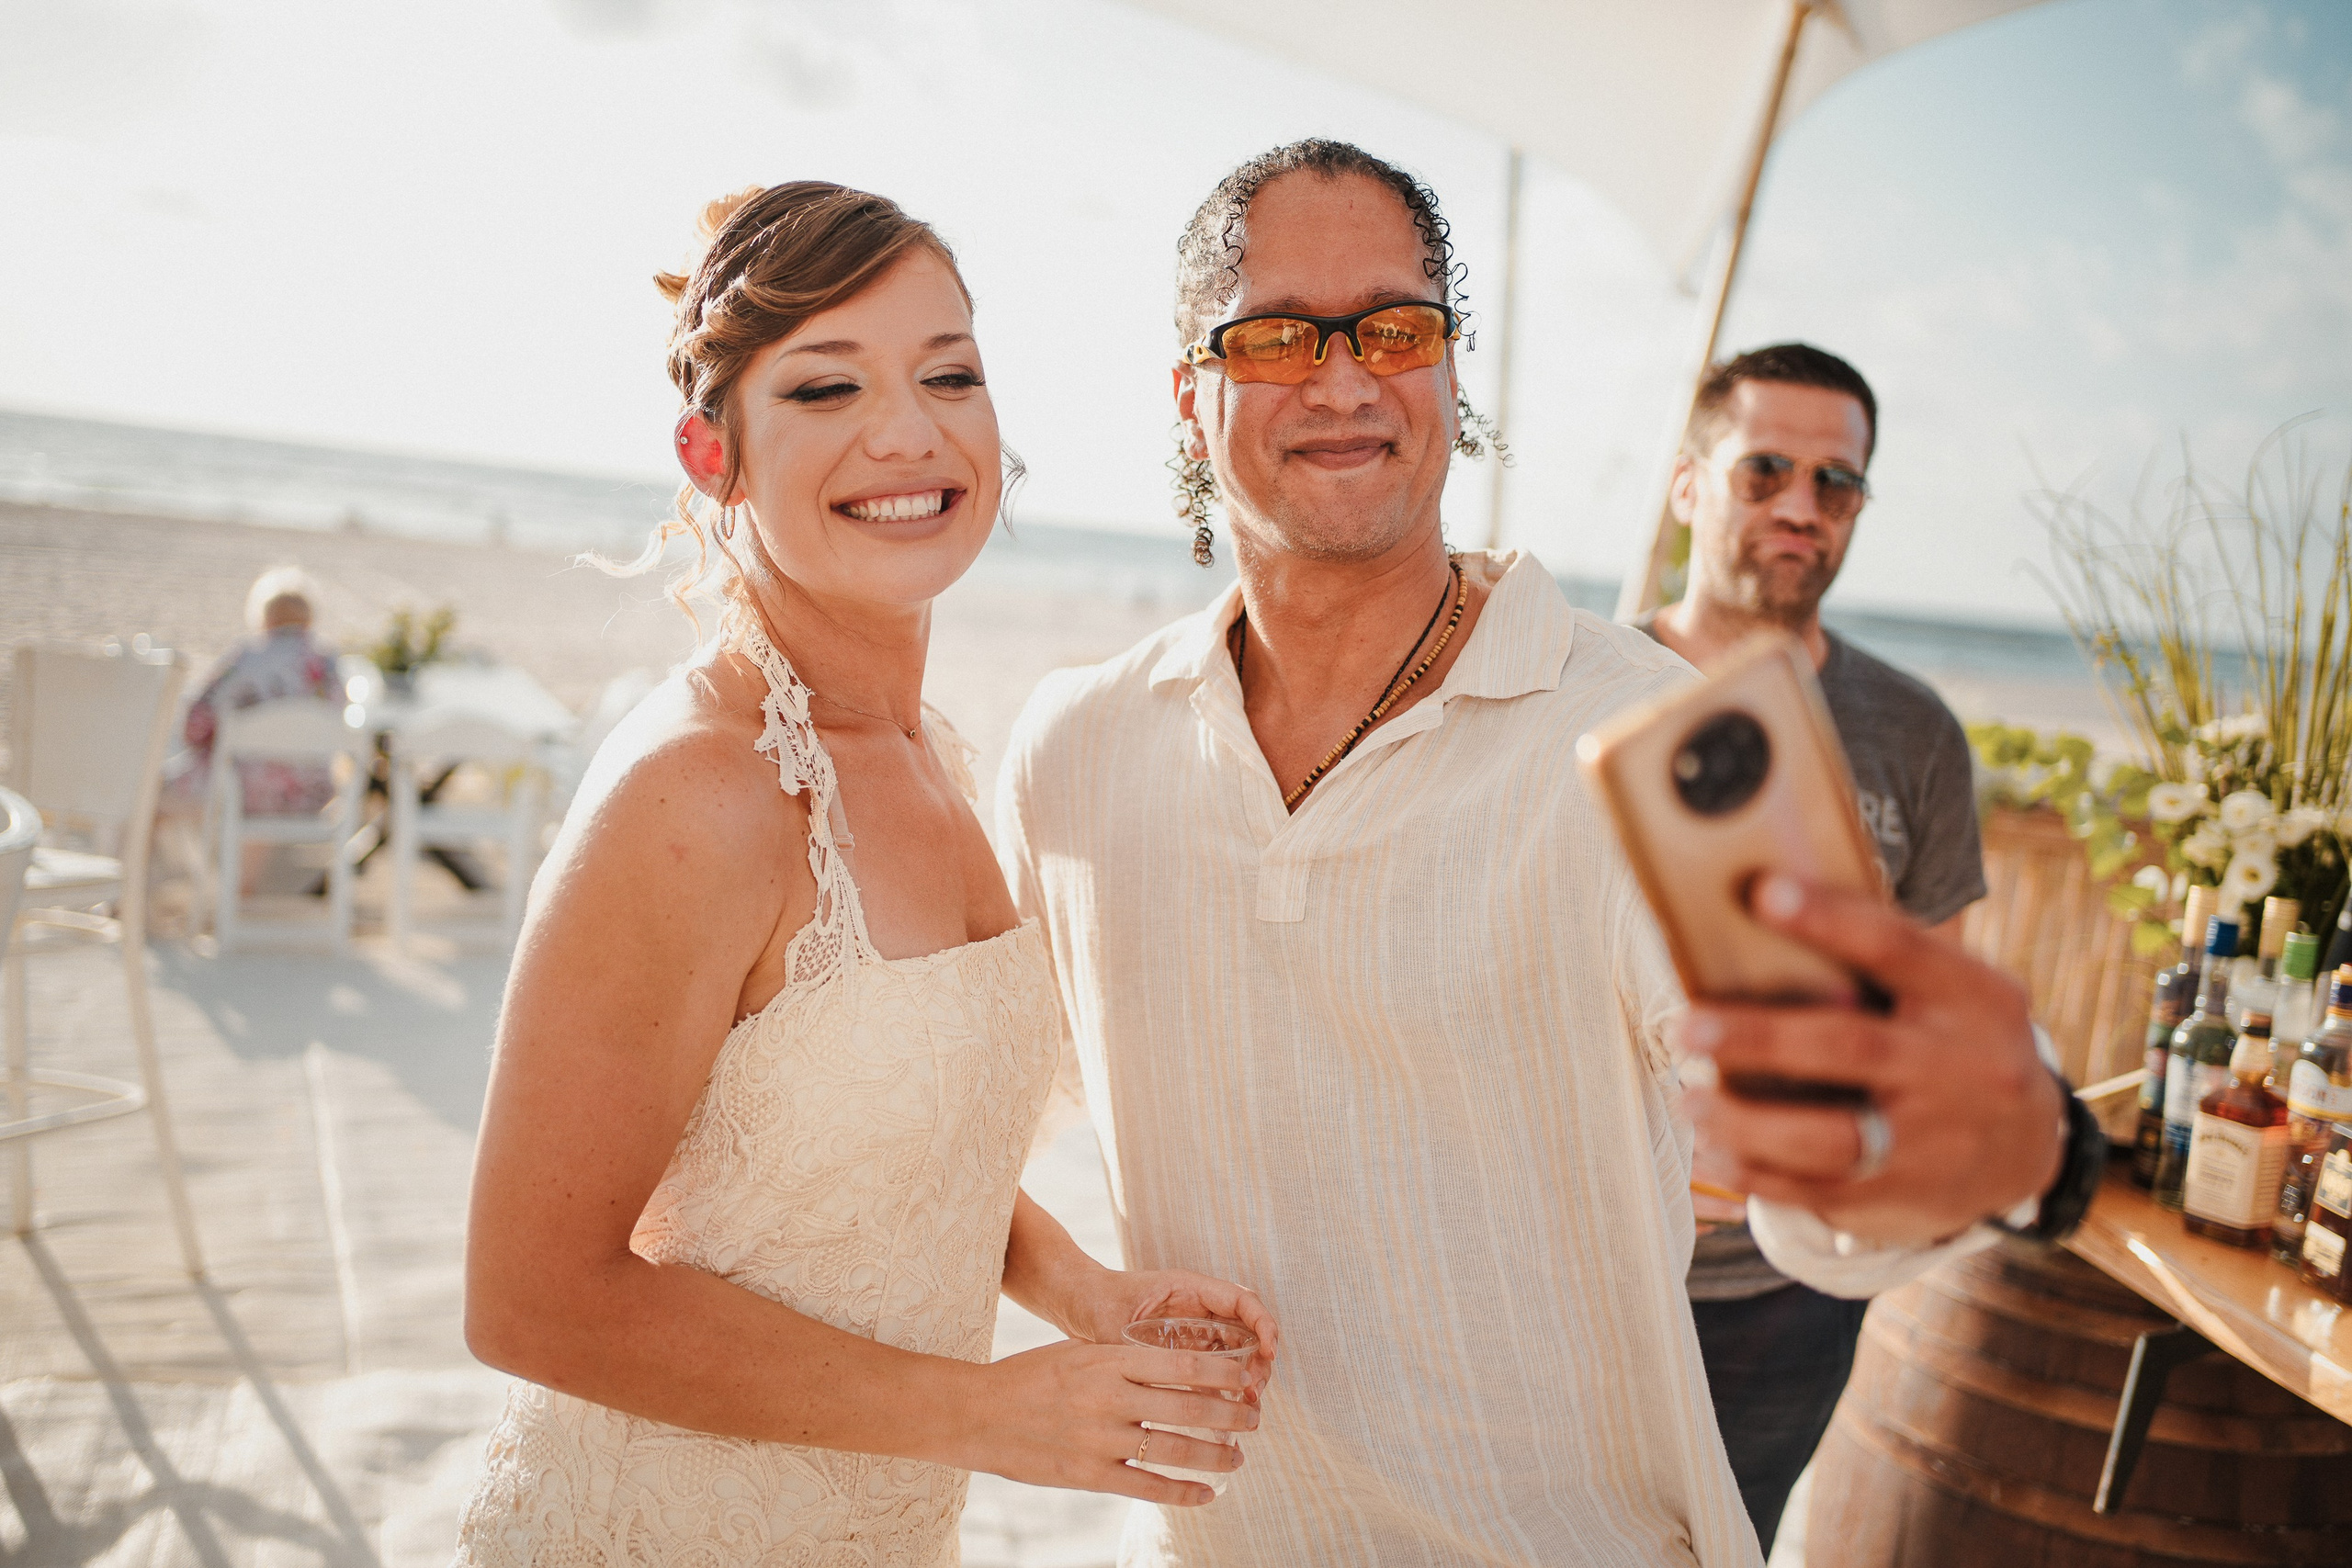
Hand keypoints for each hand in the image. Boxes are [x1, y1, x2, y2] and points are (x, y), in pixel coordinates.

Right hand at [954, 1337, 1258, 1505]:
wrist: (978, 1412)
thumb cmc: (1031, 1377)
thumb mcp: (1079, 1352)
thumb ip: (1123, 1360)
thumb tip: (1175, 1368)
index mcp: (1109, 1358)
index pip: (1182, 1362)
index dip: (1222, 1372)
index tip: (1247, 1377)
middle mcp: (1110, 1395)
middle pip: (1189, 1405)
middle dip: (1231, 1413)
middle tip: (1256, 1417)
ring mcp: (1100, 1437)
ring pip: (1175, 1447)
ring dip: (1215, 1453)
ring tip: (1239, 1455)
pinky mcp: (1089, 1473)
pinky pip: (1148, 1485)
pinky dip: (1183, 1491)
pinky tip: (1208, 1492)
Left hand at [1058, 1266, 1279, 1390]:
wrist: (1075, 1302)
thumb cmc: (1097, 1301)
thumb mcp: (1122, 1324)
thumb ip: (1150, 1350)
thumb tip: (1178, 1384)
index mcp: (1190, 1288)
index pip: (1241, 1299)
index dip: (1263, 1324)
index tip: (1269, 1351)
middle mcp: (1198, 1308)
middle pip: (1246, 1329)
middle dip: (1259, 1359)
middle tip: (1256, 1392)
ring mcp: (1194, 1330)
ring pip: (1235, 1351)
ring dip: (1246, 1377)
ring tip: (1248, 1407)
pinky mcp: (1184, 1352)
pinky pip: (1214, 1369)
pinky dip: (1224, 1388)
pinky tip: (1226, 1414)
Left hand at [1675, 874, 2065, 1246]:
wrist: (2029, 1150)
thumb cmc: (1958, 1044)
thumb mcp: (1958, 993)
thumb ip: (1888, 960)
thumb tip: (1769, 903)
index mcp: (1972, 999)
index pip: (1898, 948)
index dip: (1830, 920)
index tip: (1762, 894)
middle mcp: (1957, 1068)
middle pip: (1850, 1047)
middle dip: (1760, 1036)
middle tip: (1688, 1026)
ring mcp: (1931, 1141)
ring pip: (1830, 1137)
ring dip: (1746, 1120)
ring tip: (1689, 1098)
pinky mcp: (1899, 1196)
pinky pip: (1815, 1190)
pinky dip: (1752, 1172)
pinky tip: (1709, 1149)